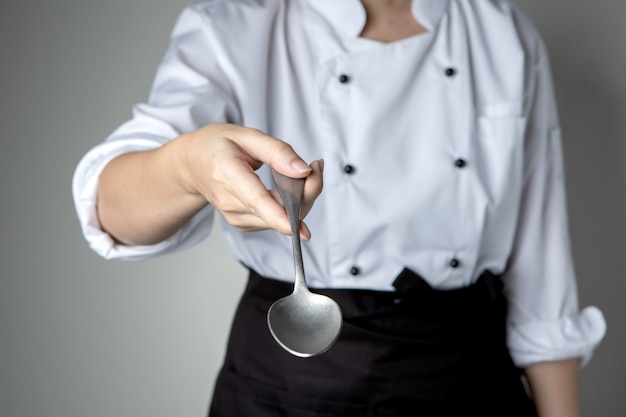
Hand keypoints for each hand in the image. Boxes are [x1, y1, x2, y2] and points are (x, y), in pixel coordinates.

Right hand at [176, 123, 323, 238]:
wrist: (191, 164)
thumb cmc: (218, 146)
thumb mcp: (247, 135)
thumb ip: (277, 151)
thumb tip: (304, 171)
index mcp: (227, 175)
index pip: (256, 201)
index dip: (281, 218)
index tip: (302, 232)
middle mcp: (230, 202)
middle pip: (279, 211)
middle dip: (307, 192)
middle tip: (316, 166)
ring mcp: (236, 217)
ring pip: (283, 218)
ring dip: (301, 198)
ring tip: (300, 172)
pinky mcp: (245, 224)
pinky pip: (278, 220)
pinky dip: (291, 205)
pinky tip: (289, 187)